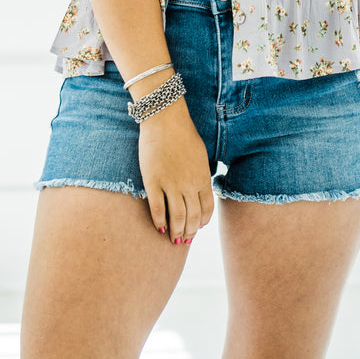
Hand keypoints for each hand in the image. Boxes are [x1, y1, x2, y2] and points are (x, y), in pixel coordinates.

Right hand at [137, 98, 214, 244]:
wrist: (165, 118)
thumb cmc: (183, 134)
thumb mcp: (200, 155)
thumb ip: (201, 174)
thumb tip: (202, 189)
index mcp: (202, 178)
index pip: (206, 209)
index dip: (202, 222)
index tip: (197, 228)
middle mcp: (189, 184)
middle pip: (191, 217)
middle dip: (188, 233)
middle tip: (184, 240)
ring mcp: (171, 184)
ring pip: (176, 217)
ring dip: (175, 232)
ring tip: (173, 239)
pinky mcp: (153, 181)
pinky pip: (157, 208)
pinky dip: (159, 221)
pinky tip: (159, 227)